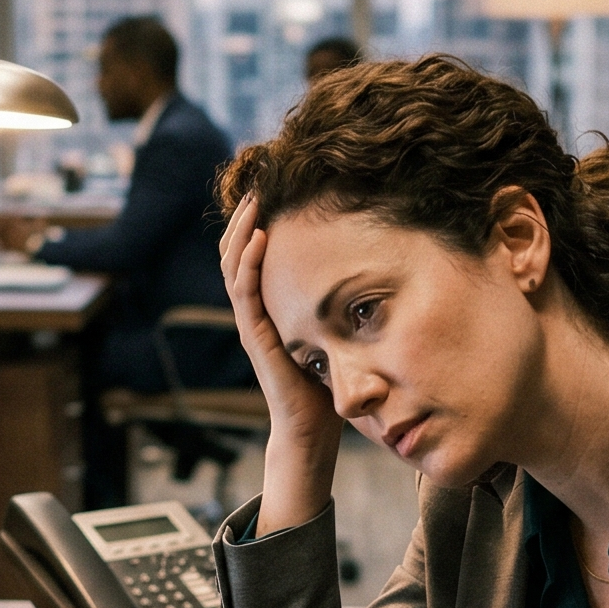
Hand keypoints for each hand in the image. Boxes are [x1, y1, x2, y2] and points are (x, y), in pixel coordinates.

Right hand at [220, 193, 342, 531]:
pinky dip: (249, 262)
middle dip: (246, 213)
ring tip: (254, 198)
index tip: (272, 187)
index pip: (255, 254)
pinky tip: (261, 236)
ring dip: (243, 229)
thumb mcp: (336, 331)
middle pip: (237, 251)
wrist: (312, 429)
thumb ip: (341, 304)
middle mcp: (256, 310)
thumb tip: (373, 274)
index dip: (258, 219)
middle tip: (256, 179)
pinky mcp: (257, 337)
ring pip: (235, 265)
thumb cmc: (328, 384)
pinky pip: (246, 292)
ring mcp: (253, 323)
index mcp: (271, 306)